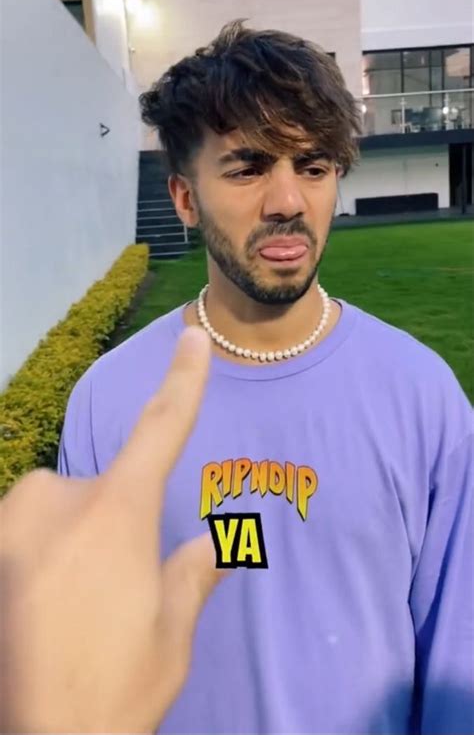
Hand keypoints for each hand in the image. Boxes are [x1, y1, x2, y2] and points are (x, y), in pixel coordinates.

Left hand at [0, 327, 225, 733]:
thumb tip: (218, 541)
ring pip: (47, 517)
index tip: (193, 336)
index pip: (161, 430)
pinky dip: (26, 566)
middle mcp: (54, 501)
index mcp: (116, 514)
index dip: (182, 381)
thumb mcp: (168, 639)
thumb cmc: (111, 690)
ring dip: (59, 548)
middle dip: (103, 530)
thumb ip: (190, 576)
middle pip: (92, 493)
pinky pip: (14, 539)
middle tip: (104, 601)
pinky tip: (28, 619)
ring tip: (59, 618)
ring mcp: (6, 524)